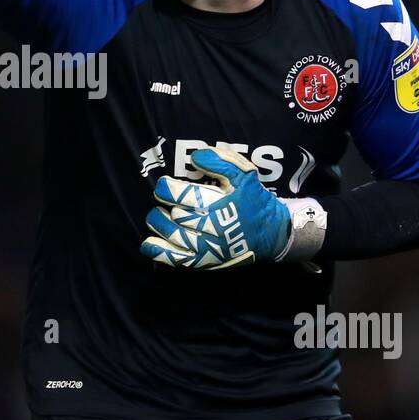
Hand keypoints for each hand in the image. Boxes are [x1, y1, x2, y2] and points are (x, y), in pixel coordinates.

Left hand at [141, 147, 291, 269]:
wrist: (271, 233)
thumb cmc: (254, 200)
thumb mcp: (244, 174)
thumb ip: (220, 161)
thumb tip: (195, 158)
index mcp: (220, 205)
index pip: (183, 196)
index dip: (167, 188)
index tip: (164, 184)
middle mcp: (212, 228)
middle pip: (177, 216)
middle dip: (164, 205)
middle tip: (164, 199)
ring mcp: (208, 248)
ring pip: (174, 237)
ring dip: (159, 224)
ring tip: (157, 215)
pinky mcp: (205, 261)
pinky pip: (178, 260)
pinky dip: (159, 252)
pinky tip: (147, 243)